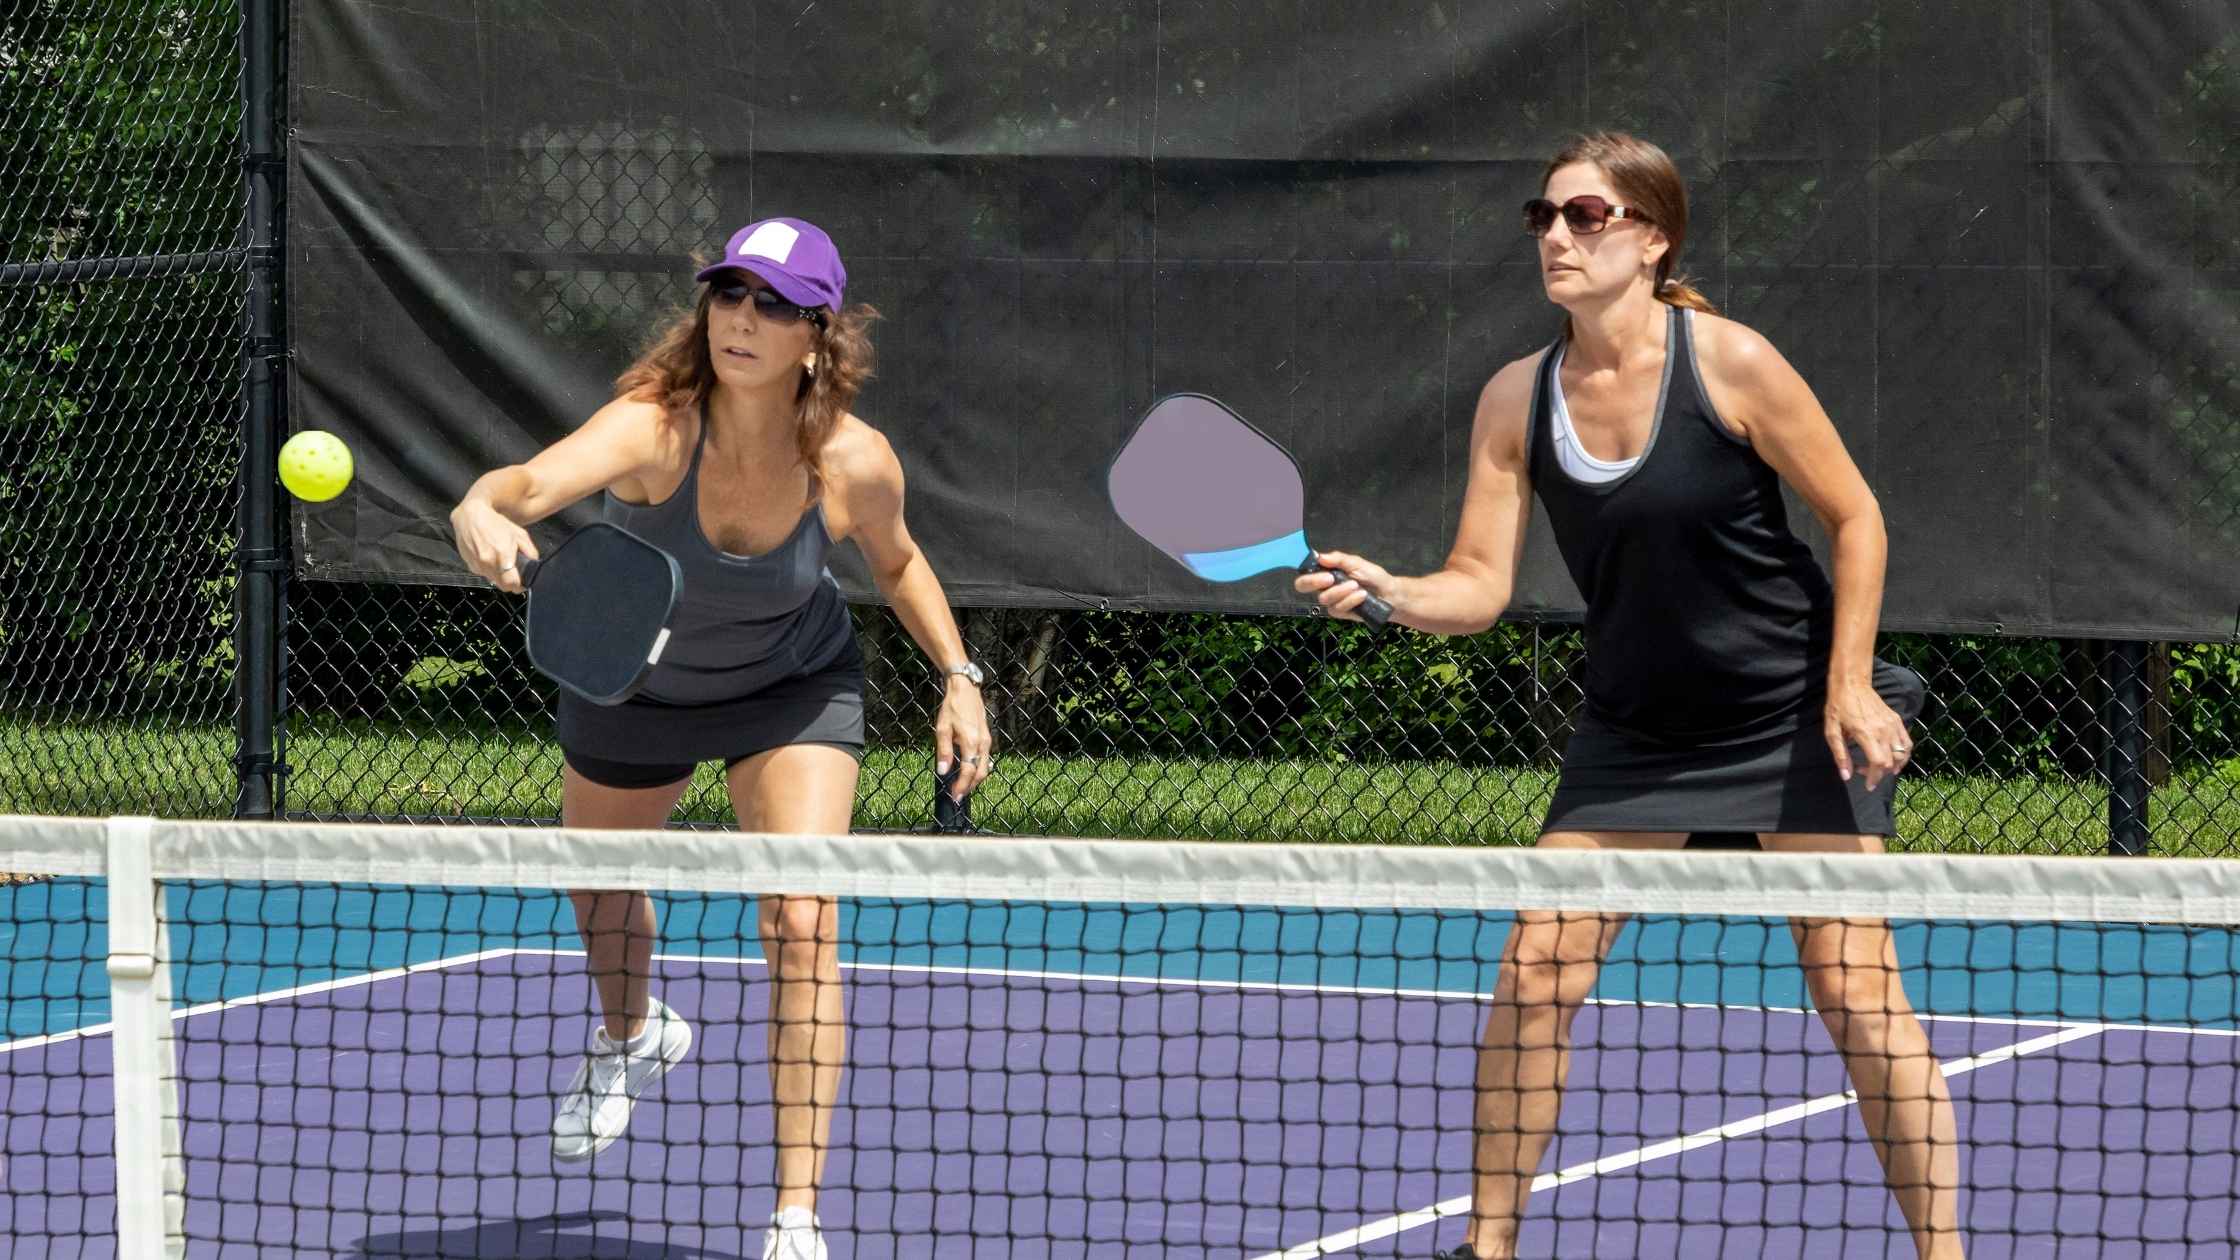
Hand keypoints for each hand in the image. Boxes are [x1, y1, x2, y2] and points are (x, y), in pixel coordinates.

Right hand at [450, 500, 537, 593]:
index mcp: (503, 554)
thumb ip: (530, 552)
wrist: (470, 516)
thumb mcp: (520, 534)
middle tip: (515, 576)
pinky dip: (489, 571)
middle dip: (511, 583)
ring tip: (502, 563)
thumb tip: (534, 565)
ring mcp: (478, 565)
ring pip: (493, 581)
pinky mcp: (470, 565)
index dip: (520, 586)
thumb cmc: (495, 523)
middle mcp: (488, 562)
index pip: (512, 584)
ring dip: (500, 577)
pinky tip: (490, 558)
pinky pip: (484, 575)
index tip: (523, 584)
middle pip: (503, 586)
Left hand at [935, 676, 993, 799]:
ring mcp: (987, 740)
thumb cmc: (952, 707)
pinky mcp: (987, 737)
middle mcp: (982, 743)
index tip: (954, 797)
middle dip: (970, 787)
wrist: (966, 689)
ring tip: (962, 786)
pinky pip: (985, 759)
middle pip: (981, 773)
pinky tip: (968, 771)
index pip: (969, 771)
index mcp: (970, 742)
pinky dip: (978, 769)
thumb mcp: (942, 728)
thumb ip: (944, 751)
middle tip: (958, 796)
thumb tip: (943, 772)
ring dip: (975, 779)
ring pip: (985, 767)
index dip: (962, 786)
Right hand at [1292, 550, 1396, 623]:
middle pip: (1302, 585)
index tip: (1317, 564)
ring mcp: (1330, 600)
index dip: (1304, 567)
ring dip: (1342, 591)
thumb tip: (1319, 556)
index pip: (1305, 569)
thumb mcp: (1356, 563)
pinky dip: (1351, 600)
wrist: (1387, 593)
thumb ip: (1338, 559)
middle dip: (1314, 581)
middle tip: (1329, 578)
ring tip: (1357, 586)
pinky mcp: (1338, 612)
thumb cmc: (1372, 576)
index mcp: (1325, 570)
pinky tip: (1362, 596)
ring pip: (1324, 597)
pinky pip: (1337, 607)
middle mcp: (1323, 585)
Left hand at [1825, 679, 1910, 791]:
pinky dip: (1904, 754)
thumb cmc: (1838, 707)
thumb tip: (1846, 776)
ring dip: (1895, 766)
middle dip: (1881, 774)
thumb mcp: (1832, 731)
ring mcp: (1893, 725)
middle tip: (1867, 773)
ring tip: (1882, 769)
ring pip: (1903, 753)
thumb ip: (1840, 755)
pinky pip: (1907, 742)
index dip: (1875, 778)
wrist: (1852, 684)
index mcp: (1866, 734)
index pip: (1878, 763)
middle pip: (1891, 761)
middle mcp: (1883, 730)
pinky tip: (1894, 758)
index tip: (1868, 785)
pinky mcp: (1897, 720)